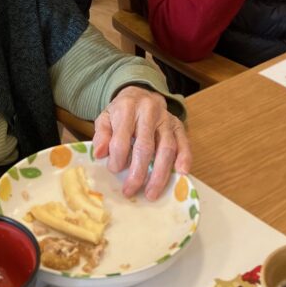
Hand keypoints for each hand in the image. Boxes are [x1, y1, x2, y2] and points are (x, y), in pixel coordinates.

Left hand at [92, 86, 191, 200]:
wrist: (140, 93)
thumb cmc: (121, 112)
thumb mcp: (105, 118)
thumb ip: (101, 135)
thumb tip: (100, 153)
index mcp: (127, 108)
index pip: (122, 139)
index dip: (117, 159)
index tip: (114, 171)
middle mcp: (148, 111)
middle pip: (145, 147)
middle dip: (138, 173)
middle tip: (130, 191)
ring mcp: (166, 118)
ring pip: (167, 148)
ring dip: (160, 174)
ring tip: (152, 193)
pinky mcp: (178, 125)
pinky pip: (184, 142)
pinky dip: (185, 158)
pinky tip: (181, 173)